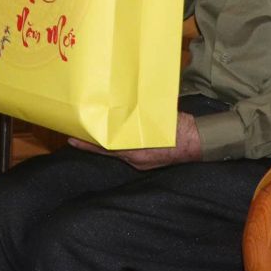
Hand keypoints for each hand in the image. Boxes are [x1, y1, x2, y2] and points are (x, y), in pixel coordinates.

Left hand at [68, 111, 201, 169]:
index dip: (88, 145)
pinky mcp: (148, 156)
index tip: (71, 140)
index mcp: (136, 153)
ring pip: (118, 150)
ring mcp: (142, 159)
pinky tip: (117, 132)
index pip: (105, 149)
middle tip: (77, 131)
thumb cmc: (179, 131)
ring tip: (92, 130)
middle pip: (108, 150)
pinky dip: (121, 141)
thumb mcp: (155, 124)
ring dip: (106, 141)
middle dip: (94, 142)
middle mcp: (136, 158)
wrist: (198, 141)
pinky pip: (129, 149)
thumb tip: (120, 111)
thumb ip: (136, 121)